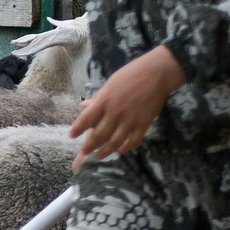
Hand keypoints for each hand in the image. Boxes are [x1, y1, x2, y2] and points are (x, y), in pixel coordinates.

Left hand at [69, 46, 185, 166]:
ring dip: (105, 151)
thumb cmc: (131, 74)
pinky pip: (134, 140)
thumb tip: (83, 107)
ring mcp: (130, 120)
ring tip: (99, 156)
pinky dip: (127, 147)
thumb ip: (97, 98)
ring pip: (115, 142)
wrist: (157, 73)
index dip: (78, 129)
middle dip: (90, 146)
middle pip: (99, 135)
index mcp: (104, 101)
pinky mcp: (144, 124)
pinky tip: (121, 151)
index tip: (72, 136)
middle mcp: (115, 113)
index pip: (86, 119)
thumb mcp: (110, 83)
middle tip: (84, 153)